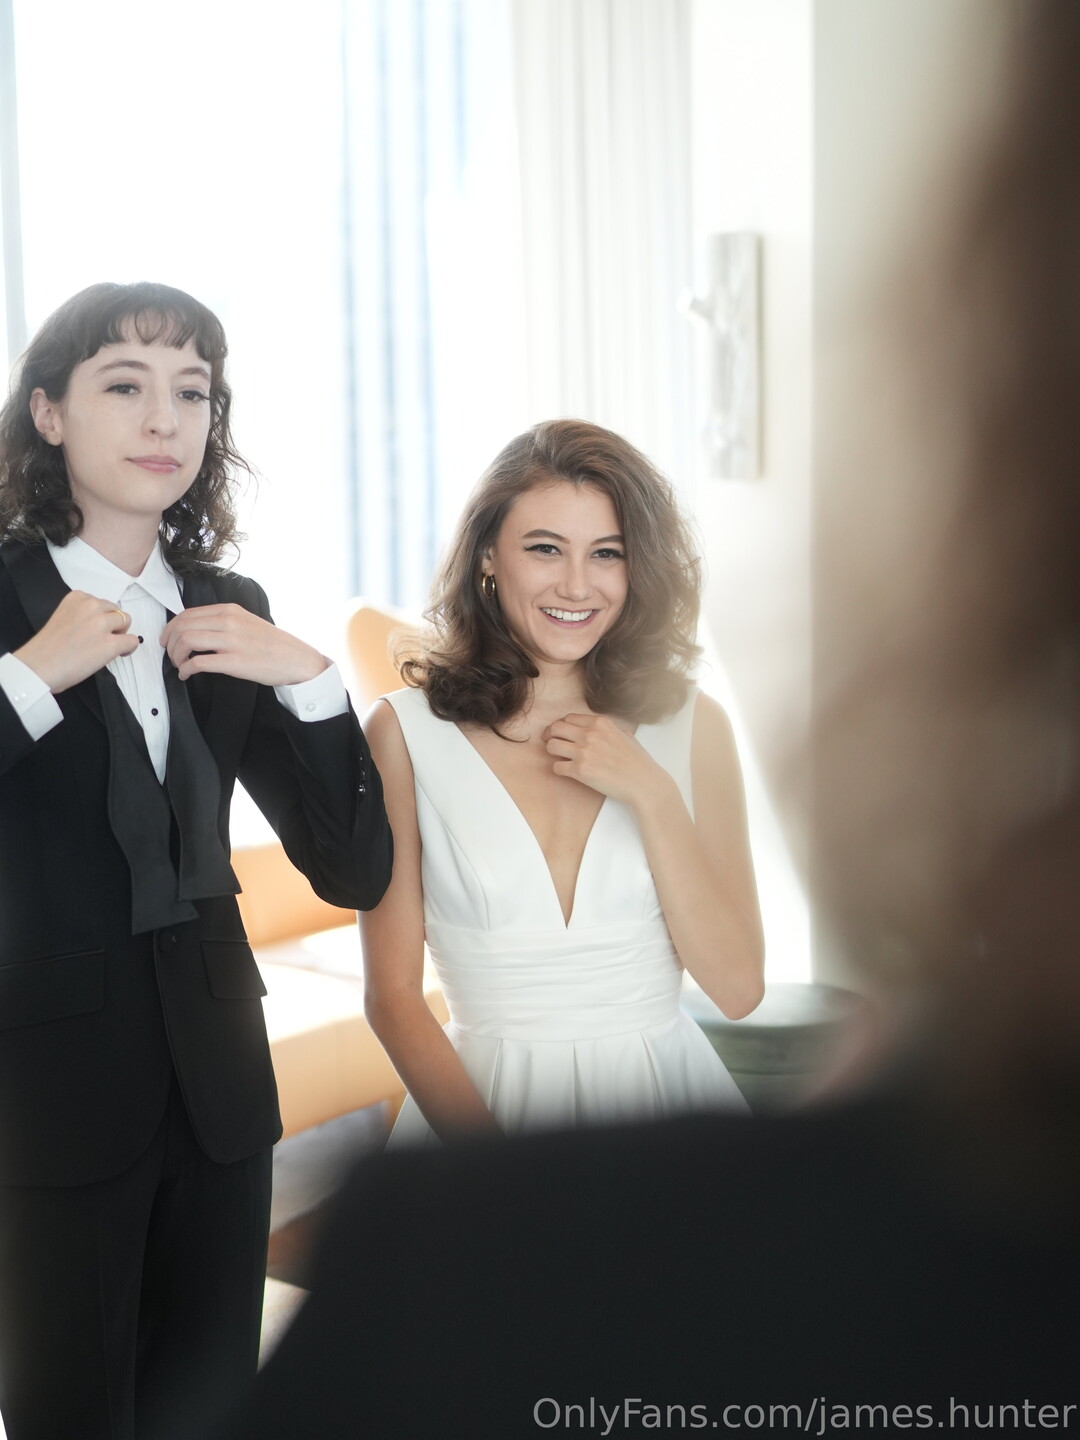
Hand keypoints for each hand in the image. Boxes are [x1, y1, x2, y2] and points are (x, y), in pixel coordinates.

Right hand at [14, 590, 138, 693]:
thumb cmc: (46, 648)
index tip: (95, 629)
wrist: (38, 666)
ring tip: (109, 646)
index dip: (101, 617)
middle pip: (116, 610)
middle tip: (102, 639)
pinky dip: (129, 647)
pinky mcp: (110, 643)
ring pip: (126, 621)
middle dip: (113, 623)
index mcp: (77, 597)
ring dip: (121, 633)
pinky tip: (119, 654)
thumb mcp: (63, 617)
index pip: (100, 603)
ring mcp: (101, 624)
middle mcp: (91, 606)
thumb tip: (101, 625)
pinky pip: (132, 640)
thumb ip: (81, 615)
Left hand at [160, 604, 327, 684]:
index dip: (171, 627)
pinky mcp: (235, 662)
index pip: (188, 613)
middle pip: (183, 626)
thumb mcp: (247, 622)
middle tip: (171, 654)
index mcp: (230, 610)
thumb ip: (224, 622)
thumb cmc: (274, 645)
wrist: (297, 659)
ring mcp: (232, 641)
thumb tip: (196, 630)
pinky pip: (198, 662)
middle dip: (171, 642)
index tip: (168, 639)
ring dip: (176, 655)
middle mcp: (229, 621)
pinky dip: (186, 669)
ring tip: (179, 665)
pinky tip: (187, 675)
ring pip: (187, 640)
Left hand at [541, 712, 668, 805]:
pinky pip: (557, 766)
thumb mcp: (624, 734)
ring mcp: (584, 752)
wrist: (643, 782)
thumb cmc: (637, 761)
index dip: (562, 725)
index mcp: (601, 723)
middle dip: (550, 735)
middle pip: (555, 728)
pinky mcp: (580, 771)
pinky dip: (558, 769)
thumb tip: (593, 730)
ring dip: (552, 752)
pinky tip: (566, 771)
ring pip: (552, 746)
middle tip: (550, 742)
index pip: (569, 718)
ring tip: (559, 757)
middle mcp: (590, 734)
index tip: (560, 733)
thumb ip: (606, 729)